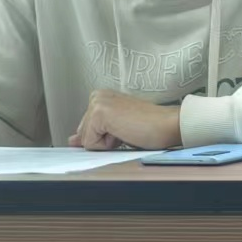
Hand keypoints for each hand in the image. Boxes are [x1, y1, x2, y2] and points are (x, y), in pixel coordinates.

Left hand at [68, 89, 182, 150]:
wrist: (168, 125)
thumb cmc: (151, 127)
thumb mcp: (116, 131)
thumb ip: (93, 133)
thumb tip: (73, 141)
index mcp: (102, 97)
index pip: (86, 128)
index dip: (103, 138)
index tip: (124, 129)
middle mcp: (98, 96)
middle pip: (84, 134)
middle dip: (103, 140)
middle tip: (127, 130)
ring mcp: (97, 103)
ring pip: (87, 140)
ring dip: (107, 143)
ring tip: (127, 131)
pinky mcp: (99, 113)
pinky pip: (91, 144)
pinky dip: (108, 145)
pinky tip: (125, 133)